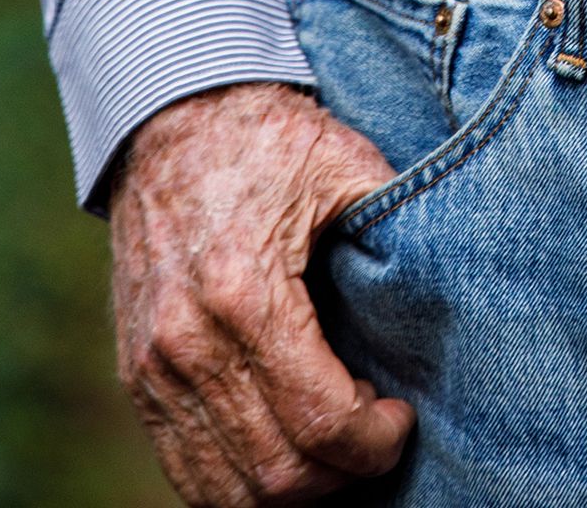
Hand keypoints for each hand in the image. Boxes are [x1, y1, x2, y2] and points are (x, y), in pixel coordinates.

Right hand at [110, 79, 415, 503]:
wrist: (171, 115)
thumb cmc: (268, 138)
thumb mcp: (345, 161)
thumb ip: (395, 220)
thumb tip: (451, 276)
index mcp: (246, 295)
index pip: (320, 422)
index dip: (374, 442)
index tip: (400, 419)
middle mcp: (189, 344)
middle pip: (275, 473)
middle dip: (340, 474)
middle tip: (373, 435)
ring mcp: (154, 368)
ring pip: (224, 491)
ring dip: (291, 488)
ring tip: (332, 445)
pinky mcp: (135, 377)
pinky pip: (183, 470)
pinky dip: (236, 483)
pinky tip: (282, 445)